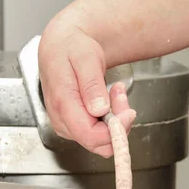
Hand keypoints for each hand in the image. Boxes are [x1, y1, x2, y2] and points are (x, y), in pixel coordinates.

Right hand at [38, 21, 135, 157]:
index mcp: (62, 104)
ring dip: (116, 119)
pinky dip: (110, 119)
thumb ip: (91, 85)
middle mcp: (62, 121)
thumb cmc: (71, 48)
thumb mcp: (85, 57)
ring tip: (116, 90)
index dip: (114, 130)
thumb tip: (99, 110)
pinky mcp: (74, 126)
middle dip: (118, 124)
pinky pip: (99, 134)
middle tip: (121, 94)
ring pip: (101, 141)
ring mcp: (67, 126)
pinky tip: (109, 97)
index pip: (90, 135)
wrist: (60, 47)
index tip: (128, 112)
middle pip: (98, 142)